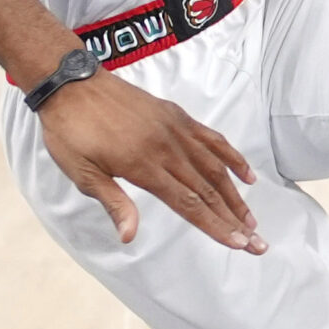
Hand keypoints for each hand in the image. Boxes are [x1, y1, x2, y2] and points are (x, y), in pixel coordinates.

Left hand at [37, 70, 264, 251]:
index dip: (215, 226)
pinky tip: (246, 174)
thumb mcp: (82, 172)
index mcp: (144, 165)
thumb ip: (113, 202)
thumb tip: (130, 236)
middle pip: (208, 189)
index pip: (188, 203)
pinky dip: (231, 157)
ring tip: (251, 218)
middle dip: (234, 218)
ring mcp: (174, 128)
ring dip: (236, 195)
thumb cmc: (71, 131)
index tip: (238, 244)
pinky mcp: (175, 115)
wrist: (71, 83)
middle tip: (256, 243)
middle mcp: (166, 147)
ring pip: (214, 166)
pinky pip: (210, 138)